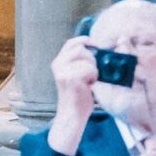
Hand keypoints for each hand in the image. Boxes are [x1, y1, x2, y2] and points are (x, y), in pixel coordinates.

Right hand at [48, 37, 97, 154]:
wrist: (72, 114)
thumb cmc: (78, 96)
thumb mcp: (76, 74)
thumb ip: (81, 62)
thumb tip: (98, 50)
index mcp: (58, 62)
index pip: (71, 43)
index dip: (85, 41)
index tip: (96, 46)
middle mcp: (58, 64)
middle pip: (80, 48)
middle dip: (92, 57)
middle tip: (94, 71)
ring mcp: (63, 71)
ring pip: (87, 58)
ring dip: (93, 68)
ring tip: (90, 80)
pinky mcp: (71, 78)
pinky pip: (89, 69)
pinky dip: (94, 76)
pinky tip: (89, 85)